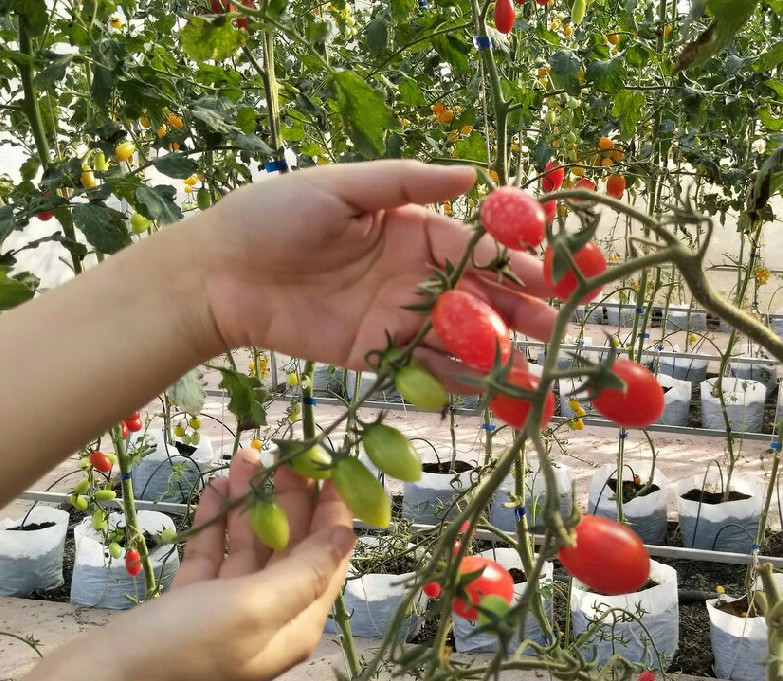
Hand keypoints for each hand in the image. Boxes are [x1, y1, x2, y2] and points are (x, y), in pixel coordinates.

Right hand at [0, 451, 353, 680]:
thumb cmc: (181, 653)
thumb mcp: (254, 608)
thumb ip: (305, 571)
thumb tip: (348, 535)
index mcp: (297, 623)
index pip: (329, 556)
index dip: (332, 509)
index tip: (326, 461)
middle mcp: (269, 618)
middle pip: (292, 547)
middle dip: (289, 498)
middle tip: (279, 450)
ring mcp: (225, 614)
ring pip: (250, 547)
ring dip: (250, 503)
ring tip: (244, 457)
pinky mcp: (186, 608)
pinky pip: (213, 557)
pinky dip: (216, 524)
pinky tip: (215, 488)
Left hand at [191, 161, 555, 389]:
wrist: (216, 274)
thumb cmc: (272, 215)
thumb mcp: (340, 186)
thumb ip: (405, 182)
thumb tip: (473, 174)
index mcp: (410, 231)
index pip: (475, 249)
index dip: (514, 264)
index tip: (550, 280)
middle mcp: (412, 275)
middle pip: (477, 297)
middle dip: (517, 313)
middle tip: (553, 331)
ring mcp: (395, 317)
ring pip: (457, 338)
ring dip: (495, 355)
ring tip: (532, 376)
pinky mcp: (373, 354)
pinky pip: (421, 368)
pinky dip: (454, 380)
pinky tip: (485, 391)